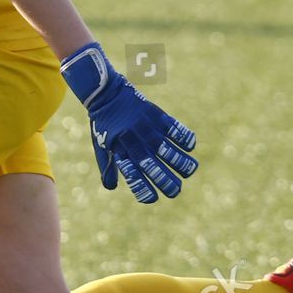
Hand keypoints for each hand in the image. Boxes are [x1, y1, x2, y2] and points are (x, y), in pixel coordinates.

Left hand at [61, 43, 197, 202]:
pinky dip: (184, 136)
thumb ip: (108, 166)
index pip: (133, 176)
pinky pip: (173, 127)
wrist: (104, 93)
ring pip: (166, 149)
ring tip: (189, 171)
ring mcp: (145, 127)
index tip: (153, 199)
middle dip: (166, 182)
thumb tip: (111, 188)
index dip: (144, 189)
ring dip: (180, 162)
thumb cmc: (104, 123)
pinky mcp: (155, 114)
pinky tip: (190, 146)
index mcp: (119, 150)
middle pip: (153, 166)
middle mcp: (133, 141)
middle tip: (176, 191)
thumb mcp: (101, 145)